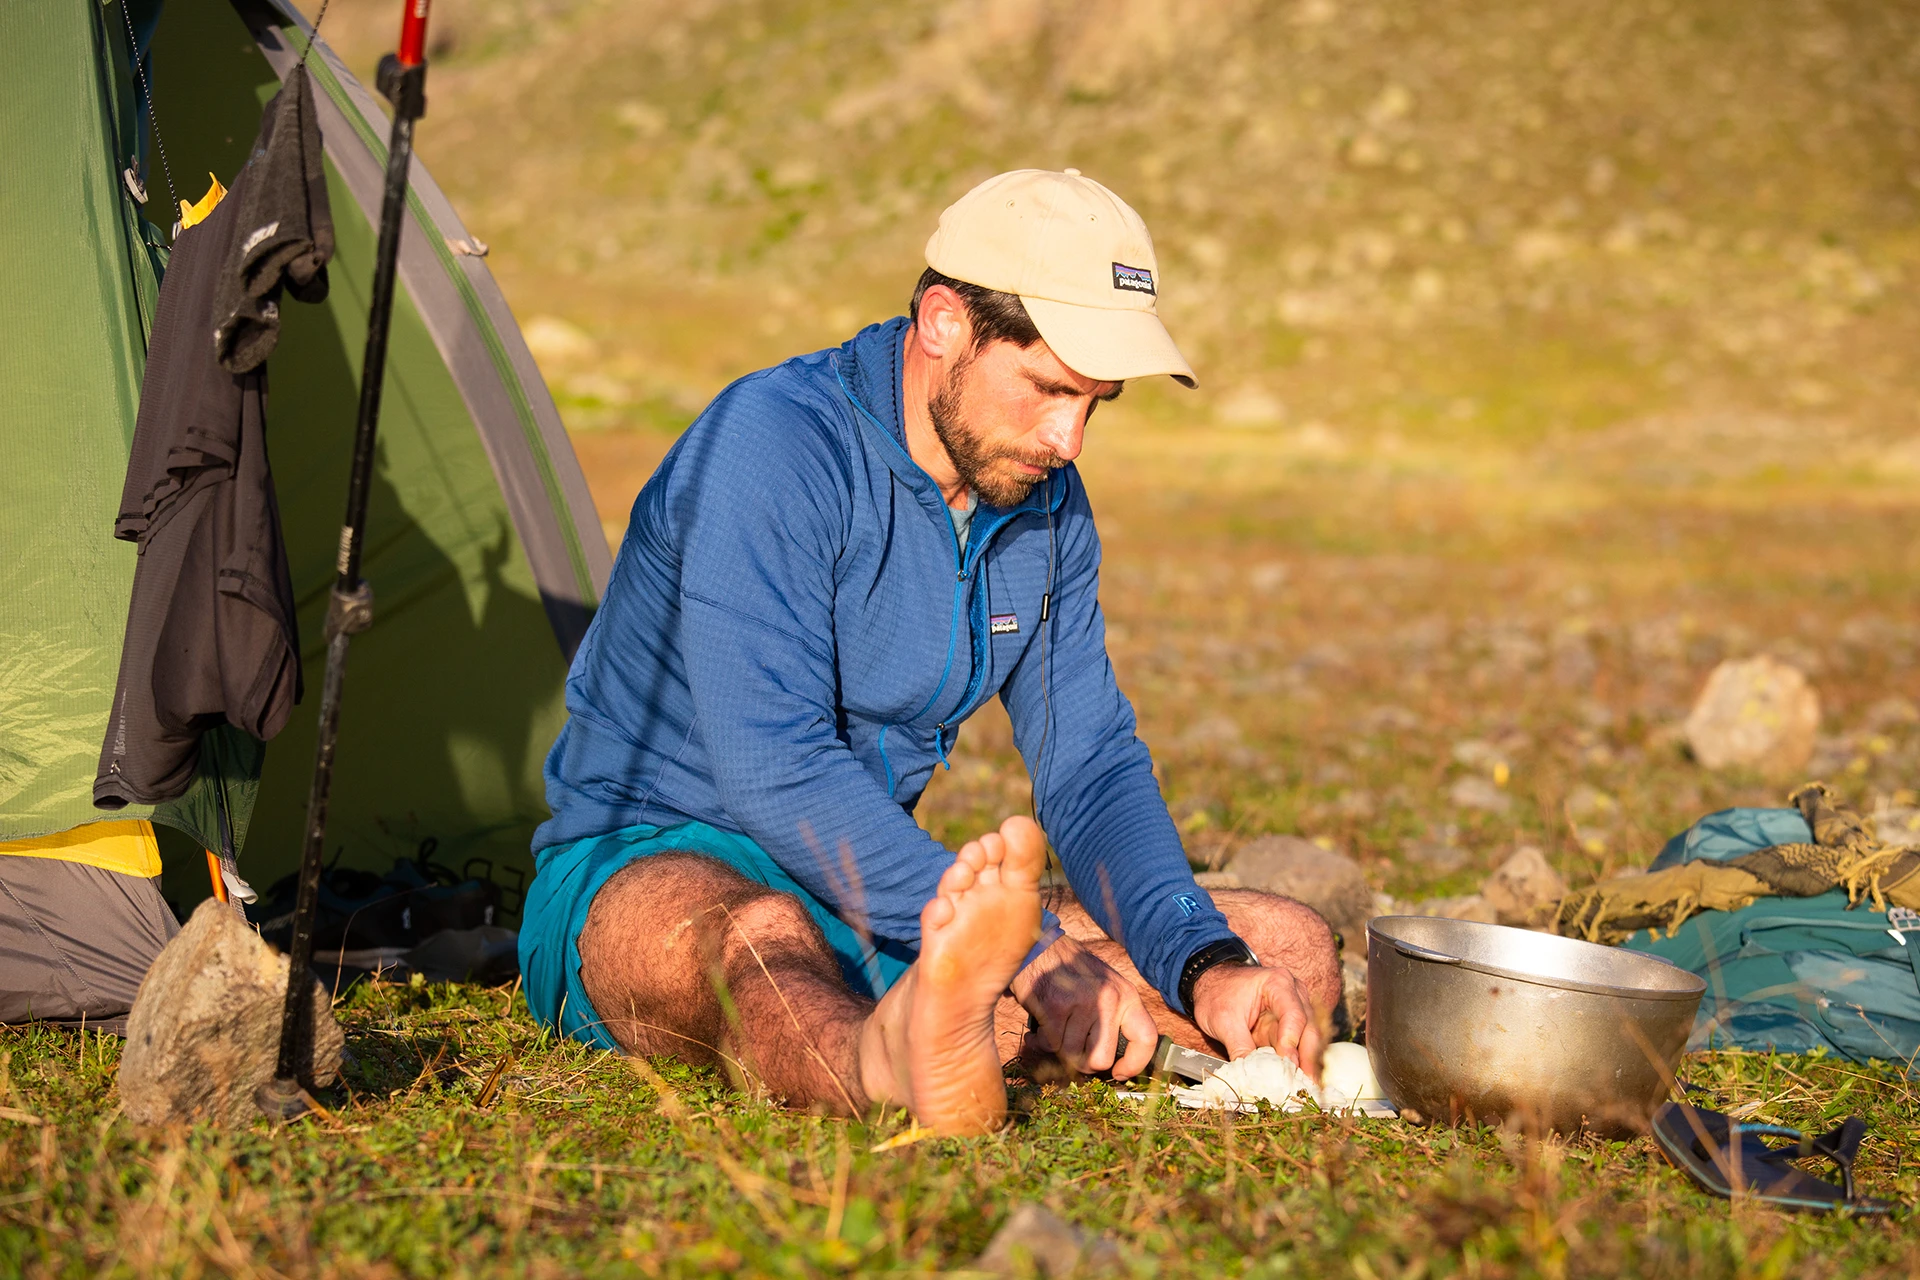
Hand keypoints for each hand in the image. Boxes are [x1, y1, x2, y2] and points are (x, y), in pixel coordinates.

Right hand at [1009, 935, 1158, 1078]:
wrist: (1039, 946)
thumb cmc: (1072, 972)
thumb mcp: (1106, 987)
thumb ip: (1116, 1018)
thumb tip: (1116, 1062)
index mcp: (1127, 995)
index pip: (1146, 1039)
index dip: (1135, 1064)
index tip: (1119, 1073)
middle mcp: (1109, 999)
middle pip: (1102, 1059)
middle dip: (1085, 1062)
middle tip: (1075, 1049)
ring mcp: (1082, 1003)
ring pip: (1072, 1055)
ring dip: (1060, 1047)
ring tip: (1056, 1027)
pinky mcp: (1056, 1007)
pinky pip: (1052, 1045)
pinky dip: (1043, 1041)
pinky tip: (1041, 1027)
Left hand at [1189, 961, 1326, 1079]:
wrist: (1211, 986)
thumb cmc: (1217, 994)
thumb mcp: (1223, 1020)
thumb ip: (1239, 1047)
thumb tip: (1251, 1077)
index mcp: (1278, 984)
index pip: (1293, 1014)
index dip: (1291, 1041)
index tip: (1288, 1063)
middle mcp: (1294, 995)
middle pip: (1308, 1028)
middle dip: (1308, 1057)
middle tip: (1305, 1082)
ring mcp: (1295, 1010)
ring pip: (1308, 1040)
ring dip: (1307, 1063)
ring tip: (1305, 1086)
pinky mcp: (1289, 1028)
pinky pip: (1299, 1046)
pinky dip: (1299, 1063)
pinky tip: (1298, 1080)